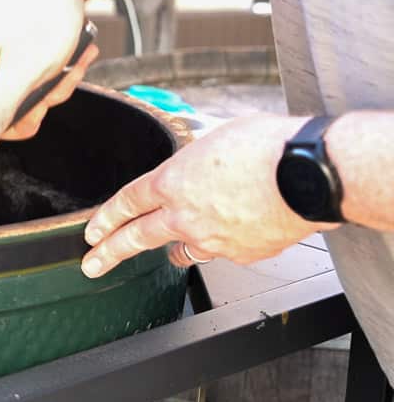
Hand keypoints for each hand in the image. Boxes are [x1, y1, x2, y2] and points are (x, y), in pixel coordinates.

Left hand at [81, 114, 341, 277]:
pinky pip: (225, 252)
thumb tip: (197, 166)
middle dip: (110, 253)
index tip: (92, 231)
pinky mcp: (241, 254)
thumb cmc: (269, 146)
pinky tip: (238, 232)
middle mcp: (184, 215)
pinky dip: (226, 244)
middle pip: (136, 238)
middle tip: (92, 264)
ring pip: (182, 251)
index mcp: (172, 181)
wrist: (309, 174)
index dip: (106, 217)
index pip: (126, 202)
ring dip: (174, 249)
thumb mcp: (218, 137)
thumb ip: (197, 159)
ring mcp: (212, 239)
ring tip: (171, 251)